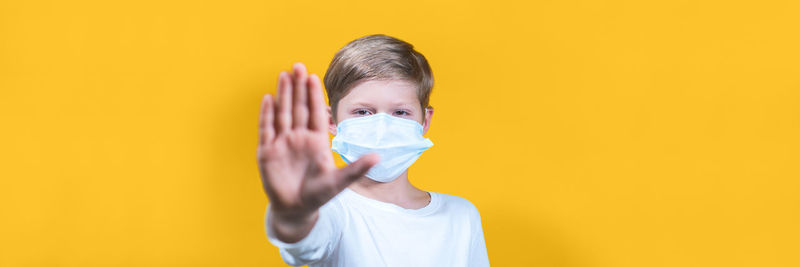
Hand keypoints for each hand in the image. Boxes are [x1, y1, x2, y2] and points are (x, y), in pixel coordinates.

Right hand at [258, 62, 378, 221]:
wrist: (295, 210)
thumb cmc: (318, 195)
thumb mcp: (339, 182)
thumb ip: (357, 168)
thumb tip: (379, 158)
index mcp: (316, 140)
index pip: (316, 112)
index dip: (314, 95)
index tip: (314, 76)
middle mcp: (299, 137)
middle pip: (298, 107)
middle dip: (298, 87)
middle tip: (298, 65)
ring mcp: (282, 143)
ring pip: (282, 113)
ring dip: (283, 95)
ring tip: (284, 75)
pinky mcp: (267, 151)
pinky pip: (267, 129)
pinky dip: (267, 114)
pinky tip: (268, 98)